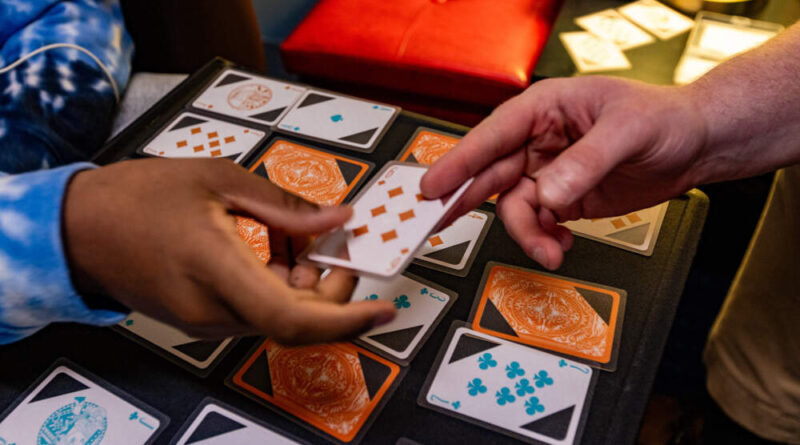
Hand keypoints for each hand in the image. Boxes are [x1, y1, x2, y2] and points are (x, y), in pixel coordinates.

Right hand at [63, 159, 394, 343]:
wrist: (79, 229)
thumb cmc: (138, 196)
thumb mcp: (218, 179)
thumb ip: (285, 205)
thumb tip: (339, 219)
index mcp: (216, 268)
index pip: (296, 318)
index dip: (347, 319)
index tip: (383, 310)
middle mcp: (213, 309)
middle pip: (297, 318)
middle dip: (331, 286)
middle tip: (336, 242)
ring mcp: (206, 320)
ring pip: (280, 314)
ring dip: (303, 282)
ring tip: (294, 233)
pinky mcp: (203, 320)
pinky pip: (257, 310)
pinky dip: (279, 284)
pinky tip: (271, 246)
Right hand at [421, 77, 707, 268]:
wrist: (695, 145)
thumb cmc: (664, 118)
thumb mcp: (627, 131)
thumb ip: (584, 162)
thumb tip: (548, 193)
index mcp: (545, 109)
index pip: (492, 135)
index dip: (459, 161)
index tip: (432, 186)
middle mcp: (539, 140)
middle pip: (490, 173)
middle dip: (465, 200)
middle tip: (438, 223)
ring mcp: (549, 171)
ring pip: (515, 207)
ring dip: (527, 233)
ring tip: (551, 249)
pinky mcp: (564, 198)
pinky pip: (539, 223)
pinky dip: (546, 239)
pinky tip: (563, 242)